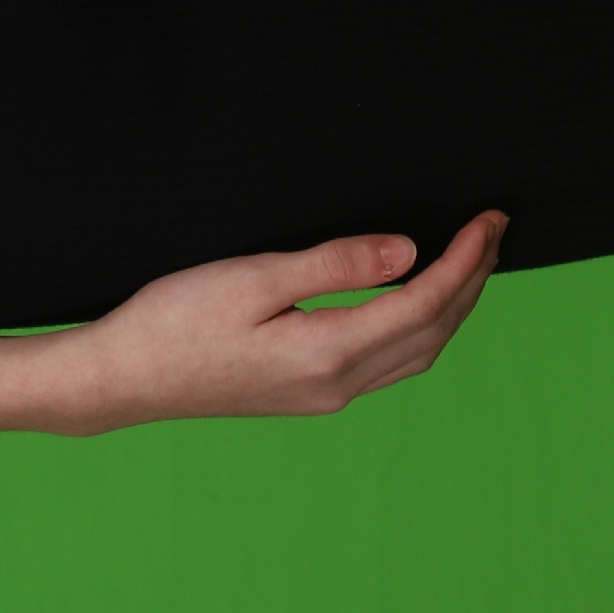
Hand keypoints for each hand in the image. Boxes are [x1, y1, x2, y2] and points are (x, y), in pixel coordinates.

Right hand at [53, 213, 506, 432]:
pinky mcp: (307, 394)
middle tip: (492, 229)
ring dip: (452, 307)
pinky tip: (413, 303)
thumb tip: (409, 253)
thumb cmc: (172, 322)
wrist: (121, 379)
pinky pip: (390, 362)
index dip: (464, 259)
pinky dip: (420, 326)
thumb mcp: (251, 278)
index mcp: (330, 352)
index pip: (424, 301)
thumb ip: (334, 265)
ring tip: (468, 262)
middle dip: (472, 279)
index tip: (487, 218)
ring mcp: (325, 395)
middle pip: (434, 331)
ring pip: (418, 352)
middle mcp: (339, 384)